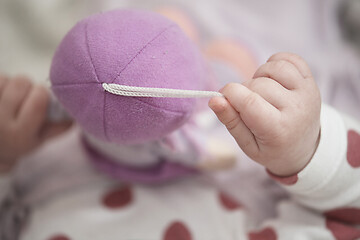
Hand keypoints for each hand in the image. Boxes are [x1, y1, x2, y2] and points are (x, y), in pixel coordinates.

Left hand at [0, 74, 71, 172]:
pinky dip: (2, 84)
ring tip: (12, 97)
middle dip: (28, 87)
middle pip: (22, 83)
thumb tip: (76, 113)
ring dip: (13, 85)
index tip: (43, 96)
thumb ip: (59, 127)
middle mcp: (0, 122)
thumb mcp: (39, 140)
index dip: (43, 93)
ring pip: (7, 78)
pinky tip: (3, 95)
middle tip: (27, 97)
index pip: (38, 100)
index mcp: (20, 134)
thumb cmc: (18, 142)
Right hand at [209, 53, 320, 175]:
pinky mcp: (311, 82)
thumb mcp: (247, 145)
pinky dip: (275, 63)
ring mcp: (307, 92)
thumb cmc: (272, 148)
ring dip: (259, 76)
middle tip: (246, 104)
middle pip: (258, 84)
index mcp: (278, 130)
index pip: (249, 101)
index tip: (223, 97)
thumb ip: (230, 121)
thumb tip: (214, 99)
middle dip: (243, 90)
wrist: (303, 148)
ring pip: (274, 68)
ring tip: (259, 91)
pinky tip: (271, 78)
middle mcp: (296, 109)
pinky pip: (290, 59)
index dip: (229, 93)